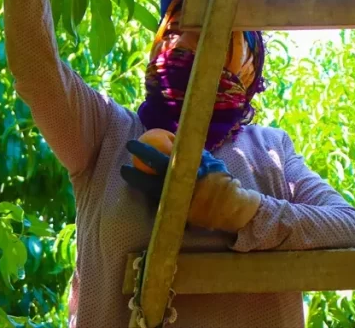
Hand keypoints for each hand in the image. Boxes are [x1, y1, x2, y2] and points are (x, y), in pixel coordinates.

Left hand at [121, 141, 261, 232]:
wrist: (232, 206)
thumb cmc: (218, 177)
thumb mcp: (205, 159)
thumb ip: (188, 150)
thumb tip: (169, 137)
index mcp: (185, 172)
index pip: (157, 159)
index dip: (142, 150)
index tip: (131, 143)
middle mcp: (178, 189)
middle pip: (148, 181)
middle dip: (132, 174)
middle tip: (123, 166)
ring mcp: (177, 205)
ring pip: (151, 195)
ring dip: (138, 185)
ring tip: (129, 176)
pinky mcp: (178, 216)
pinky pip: (161, 204)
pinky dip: (152, 196)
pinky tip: (144, 189)